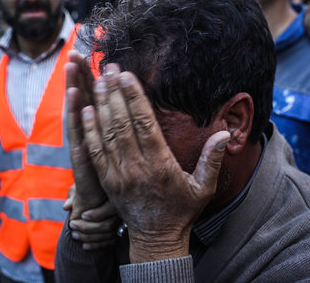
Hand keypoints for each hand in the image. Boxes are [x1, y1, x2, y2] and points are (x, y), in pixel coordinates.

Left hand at [63, 185, 119, 249]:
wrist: (99, 192)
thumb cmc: (89, 186)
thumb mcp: (81, 187)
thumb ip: (74, 195)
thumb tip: (67, 207)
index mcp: (114, 196)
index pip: (110, 208)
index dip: (97, 214)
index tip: (82, 215)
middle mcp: (121, 210)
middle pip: (108, 224)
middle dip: (88, 228)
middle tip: (72, 225)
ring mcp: (121, 222)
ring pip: (108, 235)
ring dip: (89, 238)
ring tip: (74, 235)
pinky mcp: (119, 231)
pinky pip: (109, 242)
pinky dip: (96, 245)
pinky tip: (84, 246)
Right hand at [65, 51, 107, 220]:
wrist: (99, 213)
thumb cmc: (115, 182)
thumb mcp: (118, 155)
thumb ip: (118, 131)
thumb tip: (117, 109)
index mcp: (100, 130)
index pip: (94, 98)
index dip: (91, 77)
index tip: (88, 55)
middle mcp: (89, 134)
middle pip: (84, 98)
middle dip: (80, 75)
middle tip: (74, 51)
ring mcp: (84, 146)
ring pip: (78, 111)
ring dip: (75, 87)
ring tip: (71, 64)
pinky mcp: (83, 160)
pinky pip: (78, 133)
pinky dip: (75, 114)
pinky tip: (75, 95)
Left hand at [81, 64, 229, 262]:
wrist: (157, 241)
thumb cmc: (183, 211)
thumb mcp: (204, 188)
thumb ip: (212, 160)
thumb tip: (223, 134)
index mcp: (160, 166)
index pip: (144, 125)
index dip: (134, 98)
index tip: (128, 76)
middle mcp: (136, 169)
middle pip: (122, 124)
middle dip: (115, 94)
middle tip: (110, 68)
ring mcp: (118, 175)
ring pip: (106, 135)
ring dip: (101, 106)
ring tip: (98, 81)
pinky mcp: (107, 181)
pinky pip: (95, 152)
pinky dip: (90, 130)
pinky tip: (86, 110)